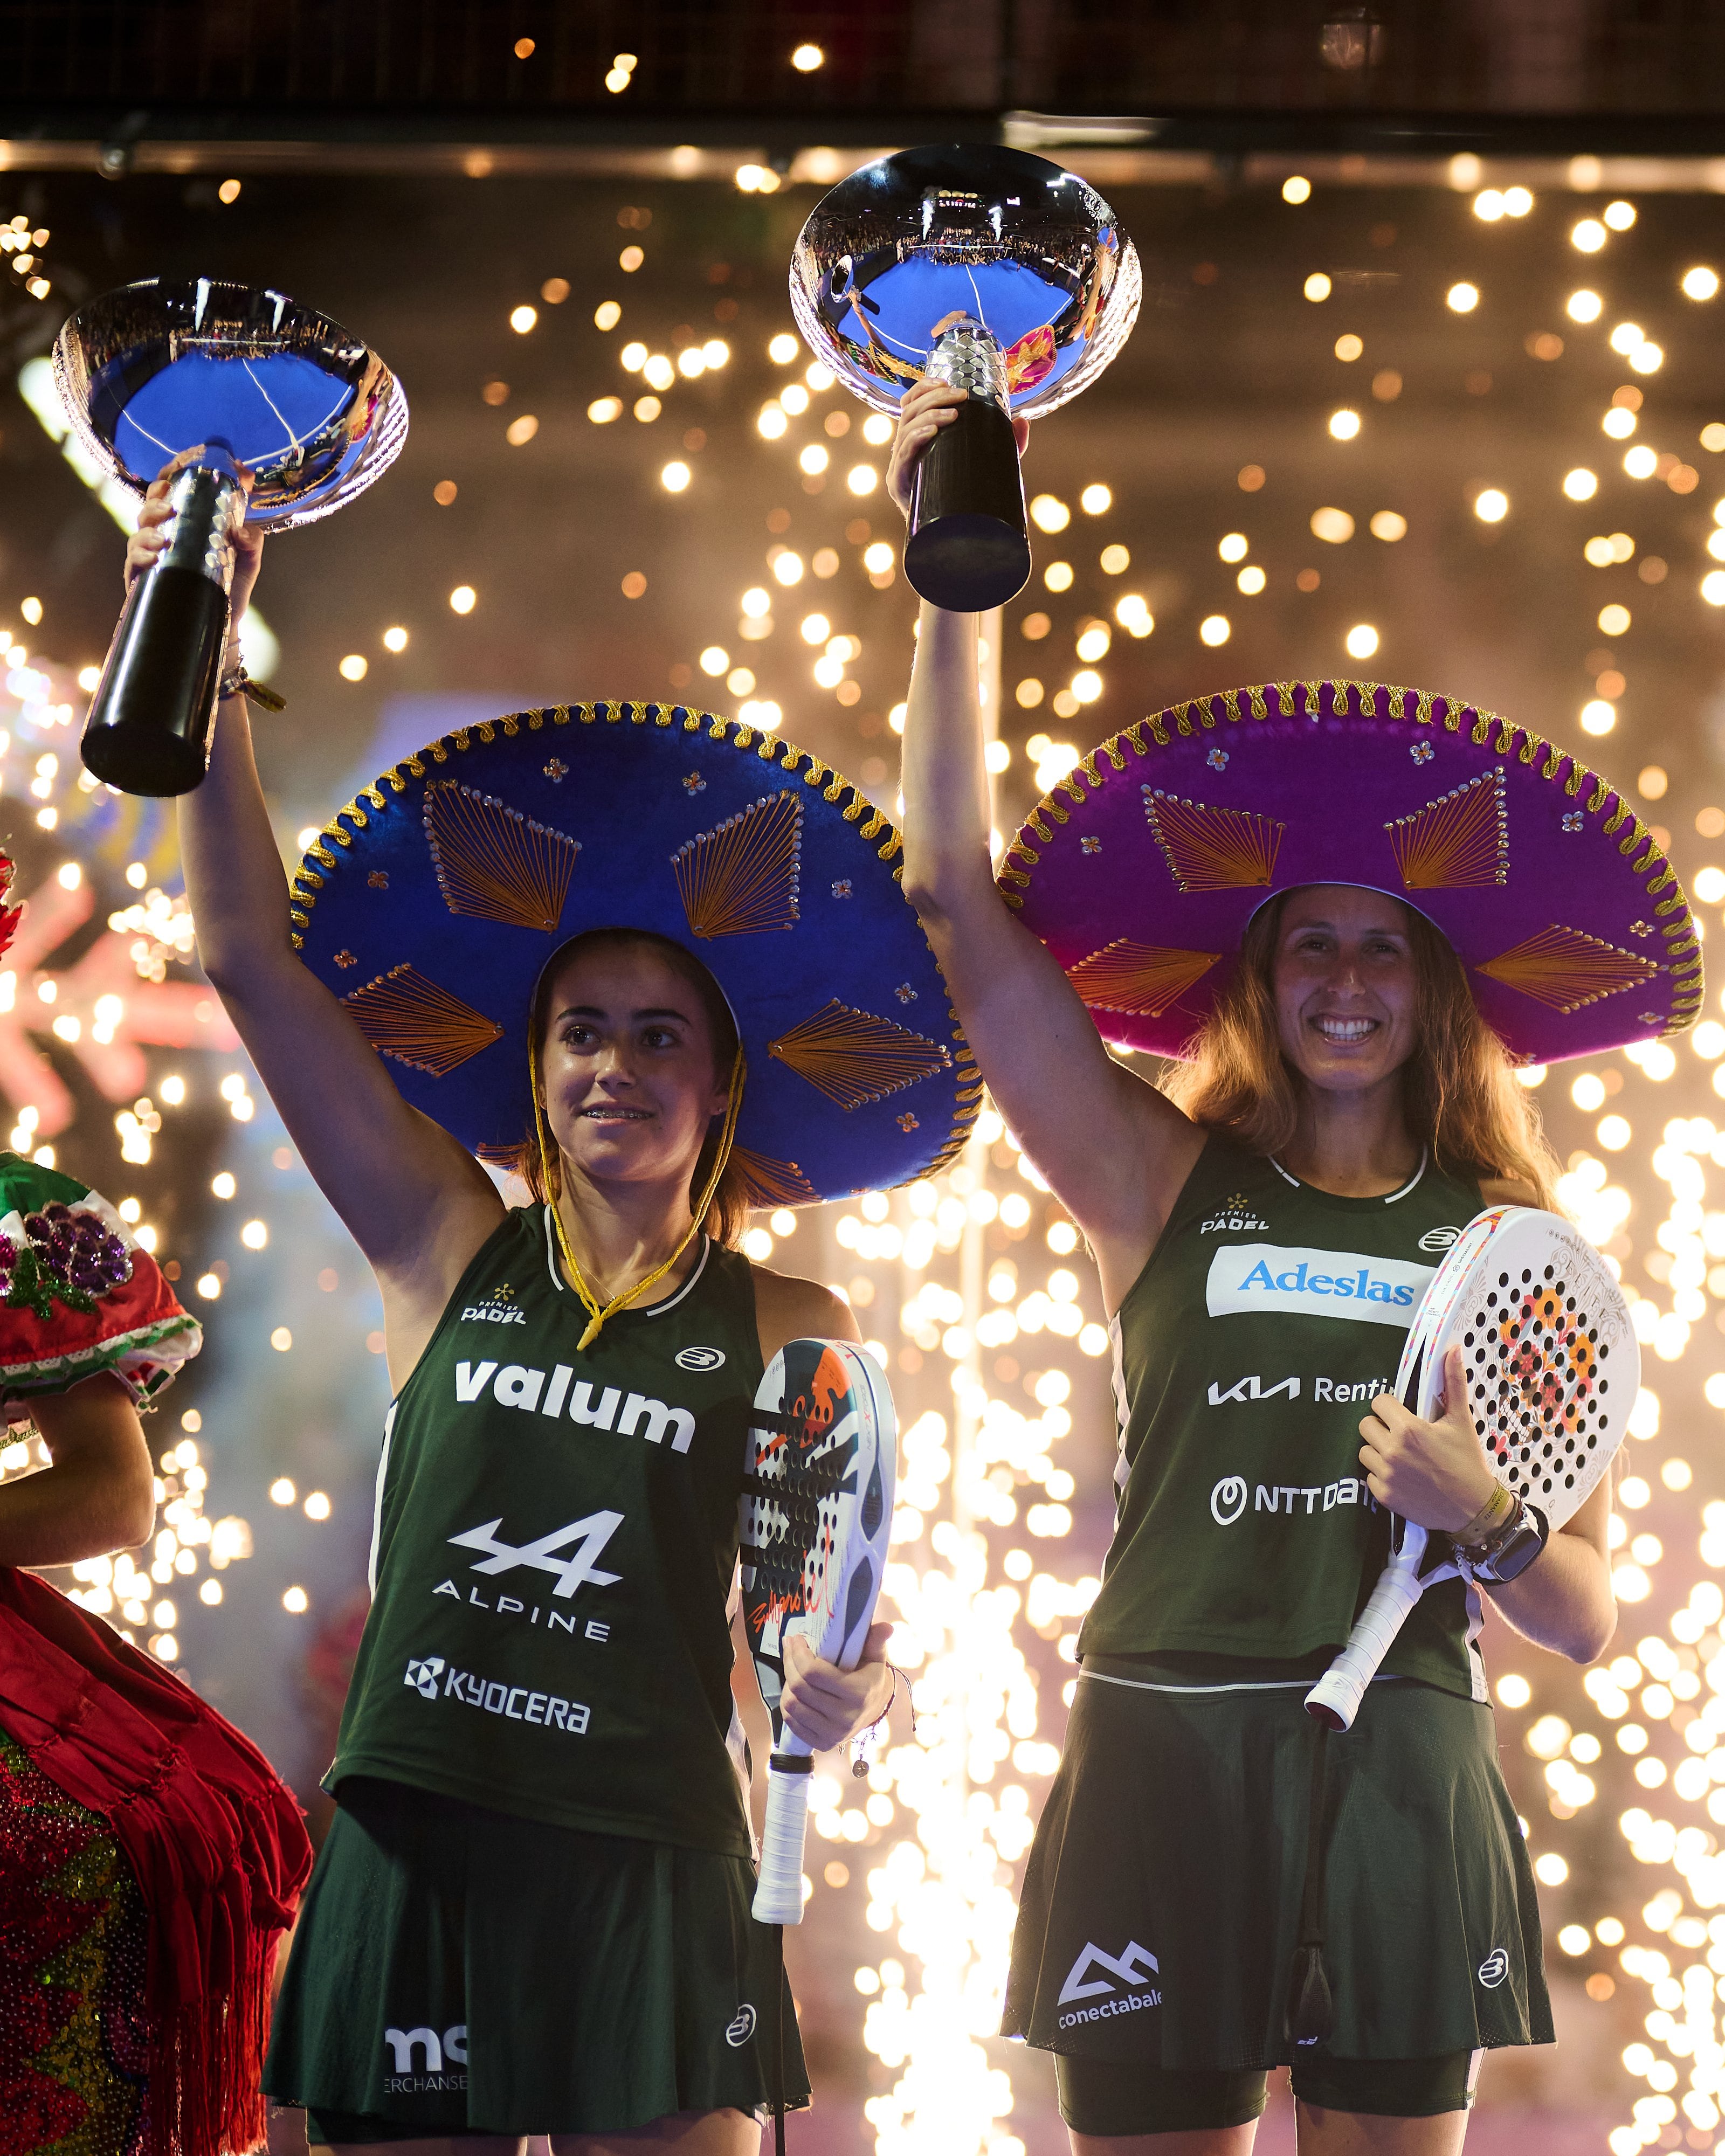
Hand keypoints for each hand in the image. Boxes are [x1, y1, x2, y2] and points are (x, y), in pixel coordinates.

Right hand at [126, 450, 264, 636]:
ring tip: (165, 531)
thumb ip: (252, 540)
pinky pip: (133, 562)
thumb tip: (243, 528)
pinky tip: (154, 557)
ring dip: (150, 525)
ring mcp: (152, 555)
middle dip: (158, 496)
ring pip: (139, 530)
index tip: (192, 456)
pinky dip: (141, 556)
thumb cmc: (228, 586)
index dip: (179, 467)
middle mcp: (165, 533)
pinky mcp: (142, 578)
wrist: (221, 626)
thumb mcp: (247, 560)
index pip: (177, 486)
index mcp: (188, 521)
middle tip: (171, 502)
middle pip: (152, 503)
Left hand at [780, 1621, 893, 1750]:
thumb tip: (886, 1627)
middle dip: (789, 1662)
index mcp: (859, 1693)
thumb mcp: (874, 1657)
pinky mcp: (822, 1744)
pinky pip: (792, 1722)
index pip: (814, 1673)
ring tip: (791, 1667)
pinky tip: (793, 1689)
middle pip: (800, 1687)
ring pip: (792, 1705)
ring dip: (786, 1682)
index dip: (799, 1653)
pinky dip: (787, 1703)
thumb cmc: (869, 1676)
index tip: (797, 1639)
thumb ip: (876, 1640)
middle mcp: (846, 1718)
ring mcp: (833, 1734)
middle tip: (789, 1647)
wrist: (872, 1709)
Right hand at [885, 379, 1030, 520]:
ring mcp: (898, 466)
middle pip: (910, 410)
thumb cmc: (963, 494)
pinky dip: (915, 440)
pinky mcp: (897, 485)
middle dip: (934, 398)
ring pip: (906, 428)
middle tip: (961, 396)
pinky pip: (902, 456)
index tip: (945, 380)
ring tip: (953, 414)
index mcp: (916, 438)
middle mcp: (904, 448)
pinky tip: (930, 433)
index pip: (911, 403)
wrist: (949, 535)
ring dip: (929, 415)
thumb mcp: (984, 464)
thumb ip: (1003, 444)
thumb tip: (1022, 420)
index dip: (923, 387)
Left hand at [1357, 1346, 1500, 1532]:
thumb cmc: (1468, 1463)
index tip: (1402, 1415)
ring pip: (1364, 1450)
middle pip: (1366, 1425)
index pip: (1378, 1403)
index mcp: (1408, 1429)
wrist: (1474, 1508)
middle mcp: (1392, 1451)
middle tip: (1401, 1435)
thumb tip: (1453, 1350)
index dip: (1390, 1407)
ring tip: (1401, 1456)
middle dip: (1381, 1427)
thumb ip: (1453, 1383)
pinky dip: (1381, 1475)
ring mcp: (1386, 1474)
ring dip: (1378, 1451)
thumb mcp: (1461, 1421)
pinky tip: (1401, 1476)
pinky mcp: (1384, 1495)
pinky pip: (1368, 1476)